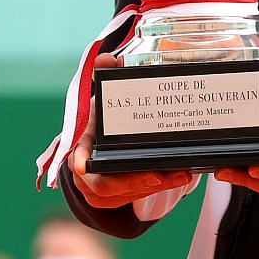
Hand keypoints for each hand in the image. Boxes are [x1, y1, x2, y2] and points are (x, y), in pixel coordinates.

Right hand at [70, 55, 200, 208]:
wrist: (106, 141)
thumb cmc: (106, 118)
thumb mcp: (105, 96)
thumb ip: (105, 74)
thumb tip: (107, 59)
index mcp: (82, 145)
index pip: (77, 157)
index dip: (81, 162)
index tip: (84, 166)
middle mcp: (86, 172)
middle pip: (105, 184)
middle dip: (134, 182)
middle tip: (161, 174)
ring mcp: (99, 189)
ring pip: (124, 194)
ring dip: (153, 186)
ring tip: (180, 174)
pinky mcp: (117, 198)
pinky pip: (134, 198)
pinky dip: (156, 189)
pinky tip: (177, 178)